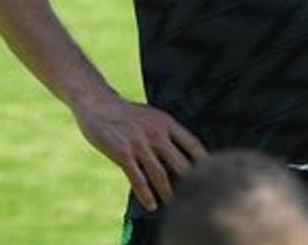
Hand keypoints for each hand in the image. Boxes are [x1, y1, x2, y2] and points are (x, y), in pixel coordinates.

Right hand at [71, 94, 206, 210]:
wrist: (96, 102)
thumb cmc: (125, 112)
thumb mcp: (151, 116)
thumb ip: (166, 132)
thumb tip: (182, 153)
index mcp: (166, 123)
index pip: (193, 144)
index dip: (204, 162)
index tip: (212, 176)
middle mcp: (156, 133)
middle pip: (181, 163)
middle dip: (190, 183)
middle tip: (197, 197)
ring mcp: (139, 143)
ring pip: (160, 175)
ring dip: (169, 193)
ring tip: (175, 206)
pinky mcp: (122, 152)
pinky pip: (137, 178)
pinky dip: (146, 194)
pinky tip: (151, 204)